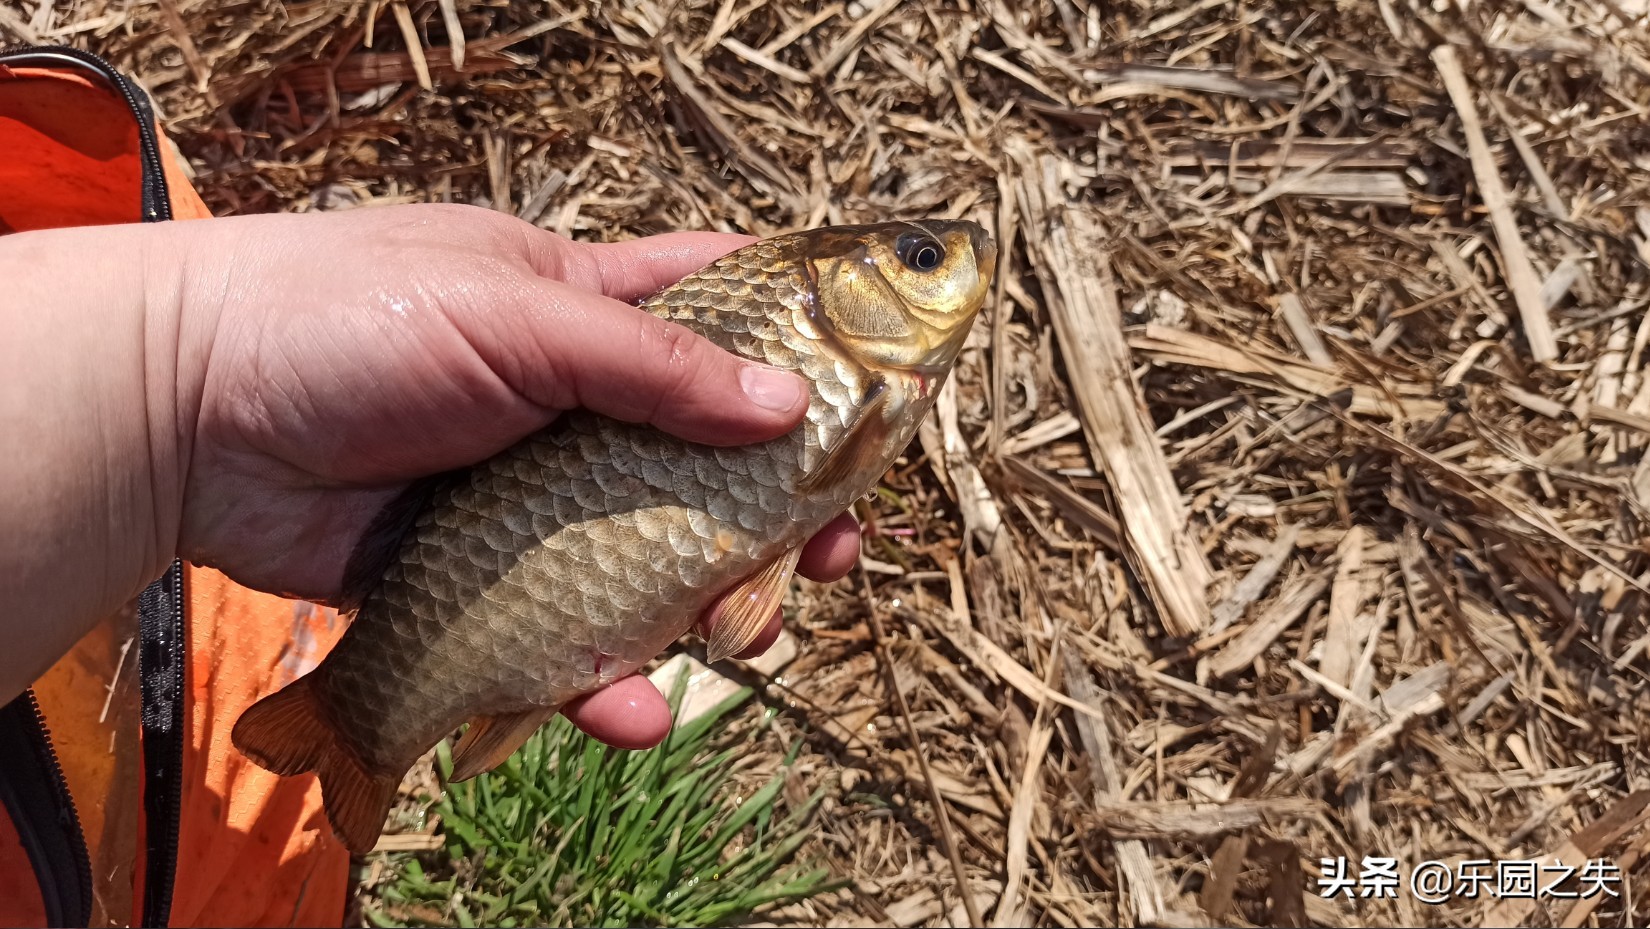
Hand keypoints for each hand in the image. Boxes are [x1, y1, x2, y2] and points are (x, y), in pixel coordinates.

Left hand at [149, 203, 858, 747]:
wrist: (186, 413)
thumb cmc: (348, 318)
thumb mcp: (515, 314)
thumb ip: (653, 365)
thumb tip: (789, 410)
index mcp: (582, 309)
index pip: (714, 313)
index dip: (794, 348)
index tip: (865, 399)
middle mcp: (567, 408)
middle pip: (703, 464)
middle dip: (776, 511)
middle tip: (831, 553)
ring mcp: (525, 501)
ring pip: (645, 566)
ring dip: (709, 610)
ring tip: (753, 639)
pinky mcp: (477, 583)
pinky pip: (559, 641)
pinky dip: (601, 682)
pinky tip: (633, 710)